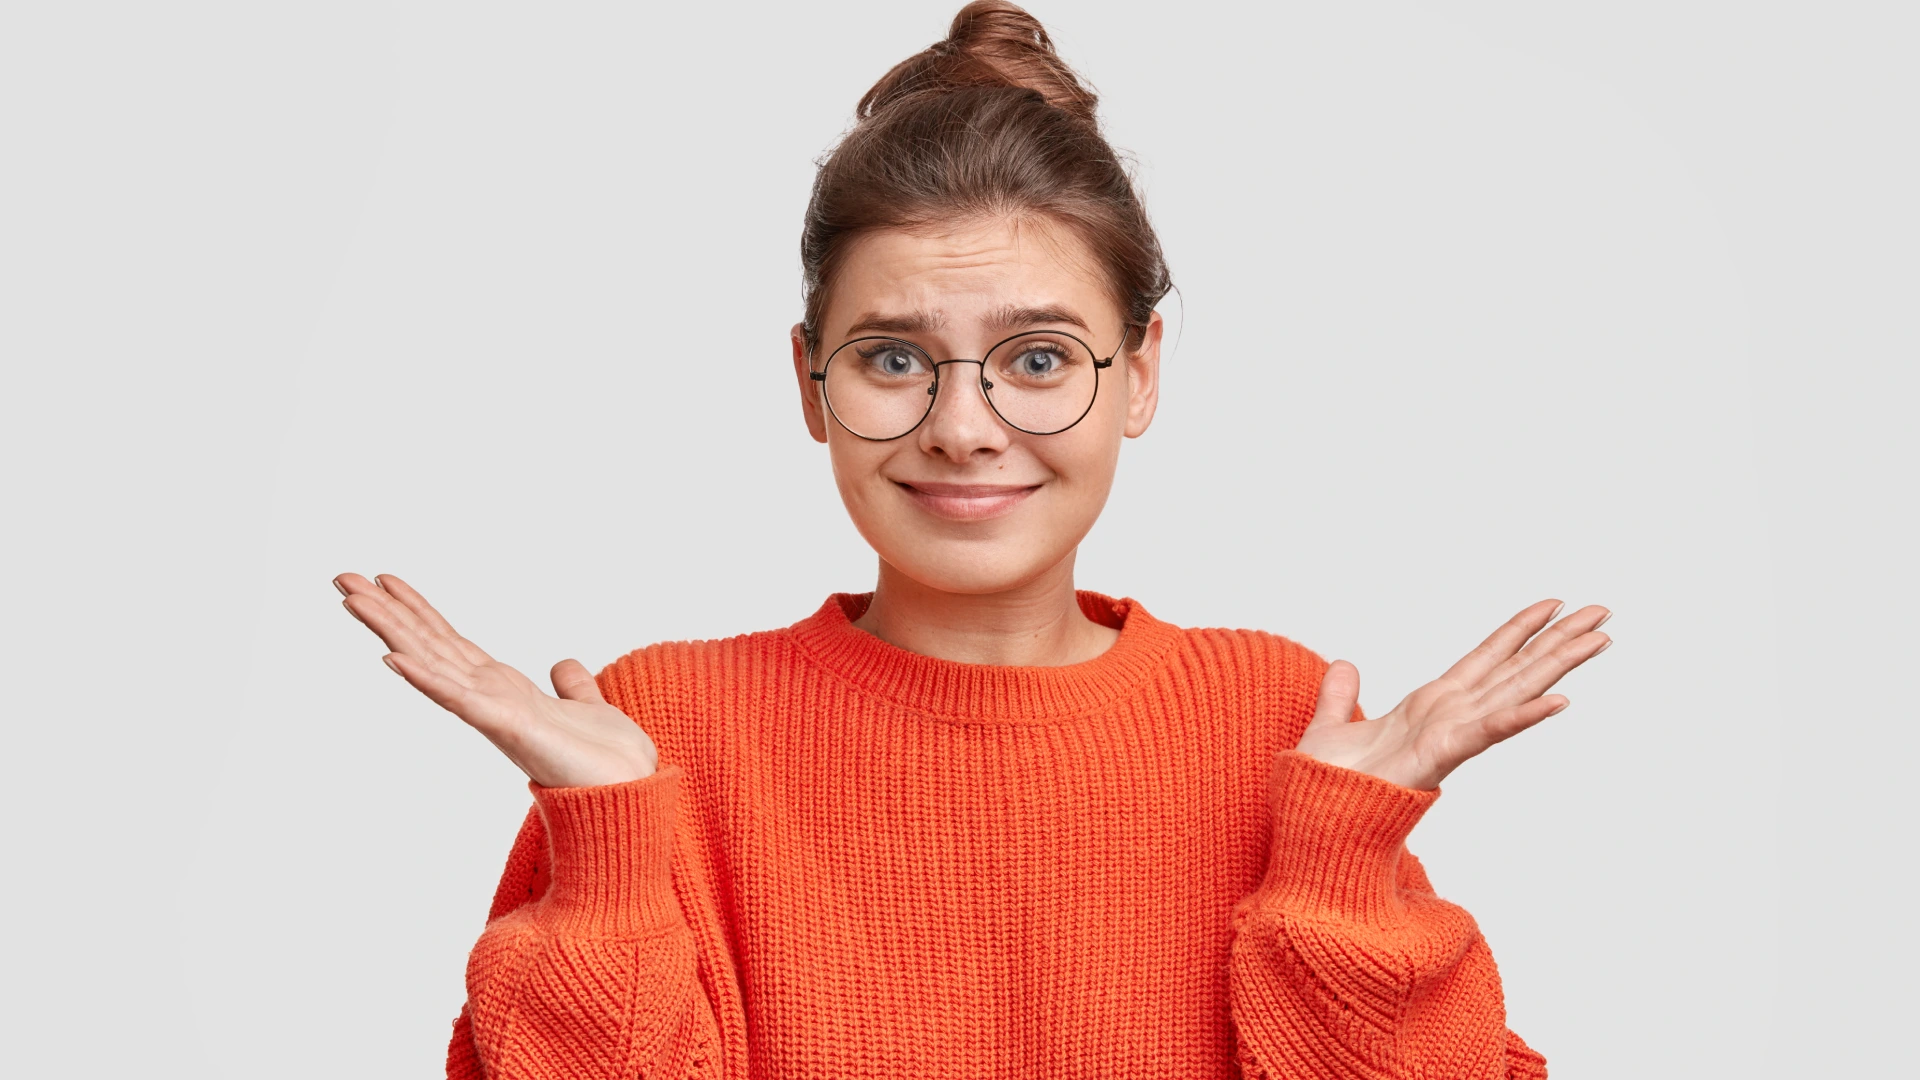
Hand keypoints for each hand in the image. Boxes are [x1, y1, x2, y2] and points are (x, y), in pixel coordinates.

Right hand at [335, 573, 657, 787]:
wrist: (627, 794)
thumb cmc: (605, 760)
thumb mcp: (588, 707)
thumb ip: (572, 687)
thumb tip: (564, 666)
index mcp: (503, 688)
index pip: (449, 640)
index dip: (417, 609)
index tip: (384, 579)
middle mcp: (488, 696)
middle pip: (426, 643)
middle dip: (385, 611)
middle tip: (343, 577)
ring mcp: (491, 711)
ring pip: (430, 661)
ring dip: (390, 630)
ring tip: (353, 599)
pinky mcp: (504, 727)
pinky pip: (456, 697)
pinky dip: (425, 677)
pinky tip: (391, 657)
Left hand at [1295, 599, 1610, 790]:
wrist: (1312, 822)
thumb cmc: (1325, 787)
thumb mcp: (1330, 726)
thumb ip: (1340, 696)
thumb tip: (1344, 666)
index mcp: (1431, 704)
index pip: (1486, 656)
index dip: (1518, 629)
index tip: (1554, 604)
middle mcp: (1450, 715)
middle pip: (1516, 668)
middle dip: (1560, 640)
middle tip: (1603, 610)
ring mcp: (1451, 735)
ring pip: (1515, 690)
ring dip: (1558, 664)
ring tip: (1600, 638)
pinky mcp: (1441, 755)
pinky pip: (1488, 730)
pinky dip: (1523, 715)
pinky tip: (1561, 700)